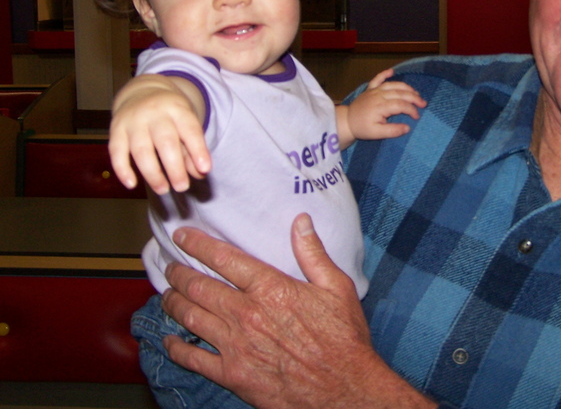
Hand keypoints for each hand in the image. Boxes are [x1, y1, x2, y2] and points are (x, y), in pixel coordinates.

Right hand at [109, 74, 209, 193]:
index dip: (198, 150)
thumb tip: (199, 173)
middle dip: (175, 168)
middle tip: (182, 187)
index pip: (190, 130)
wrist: (142, 90)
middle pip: (165, 142)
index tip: (205, 169)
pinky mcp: (115, 130)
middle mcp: (154, 113)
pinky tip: (132, 184)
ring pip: (141, 150)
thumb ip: (193, 149)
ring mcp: (133, 121)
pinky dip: (123, 170)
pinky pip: (116, 152)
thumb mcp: (187, 124)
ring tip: (163, 189)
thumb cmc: (170, 115)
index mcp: (177, 109)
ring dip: (152, 173)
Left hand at [161, 215, 436, 408]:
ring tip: (167, 295)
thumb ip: (313, 253)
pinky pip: (194, 358)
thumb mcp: (337, 288)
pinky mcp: (232, 374)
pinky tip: (170, 340)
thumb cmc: (343, 338)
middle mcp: (246, 313)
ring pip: (191, 318)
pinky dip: (176, 348)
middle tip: (170, 267)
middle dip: (179, 273)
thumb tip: (300, 221)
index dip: (198, 244)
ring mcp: (236, 345)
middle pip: (200, 287)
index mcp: (270, 288)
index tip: (182, 236)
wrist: (343, 388)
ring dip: (174, 303)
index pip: (224, 259)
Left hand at [338, 69, 425, 146]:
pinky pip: (377, 79)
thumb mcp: (377, 134)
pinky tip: (392, 71)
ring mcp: (374, 90)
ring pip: (393, 85)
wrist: (346, 121)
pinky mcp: (370, 89)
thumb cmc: (362, 128)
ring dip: (406, 87)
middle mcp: (378, 95)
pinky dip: (384, 74)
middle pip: (400, 93)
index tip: (417, 117)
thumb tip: (407, 128)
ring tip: (416, 93)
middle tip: (423, 104)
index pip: (401, 105)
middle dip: (414, 97)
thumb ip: (392, 131)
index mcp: (380, 106)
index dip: (412, 110)